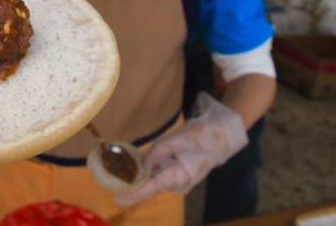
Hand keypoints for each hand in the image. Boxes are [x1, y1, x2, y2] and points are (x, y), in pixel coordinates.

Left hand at [115, 92, 247, 204]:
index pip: (151, 188)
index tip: (117, 199)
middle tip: (114, 180)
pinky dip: (150, 171)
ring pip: (155, 179)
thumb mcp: (173, 141)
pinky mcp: (179, 176)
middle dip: (133, 183)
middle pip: (150, 185)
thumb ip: (155, 154)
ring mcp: (180, 181)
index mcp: (179, 177)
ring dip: (141, 175)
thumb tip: (140, 166)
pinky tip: (139, 167)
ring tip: (126, 170)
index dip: (133, 194)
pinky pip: (160, 175)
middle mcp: (179, 184)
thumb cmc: (200, 136)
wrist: (222, 135)